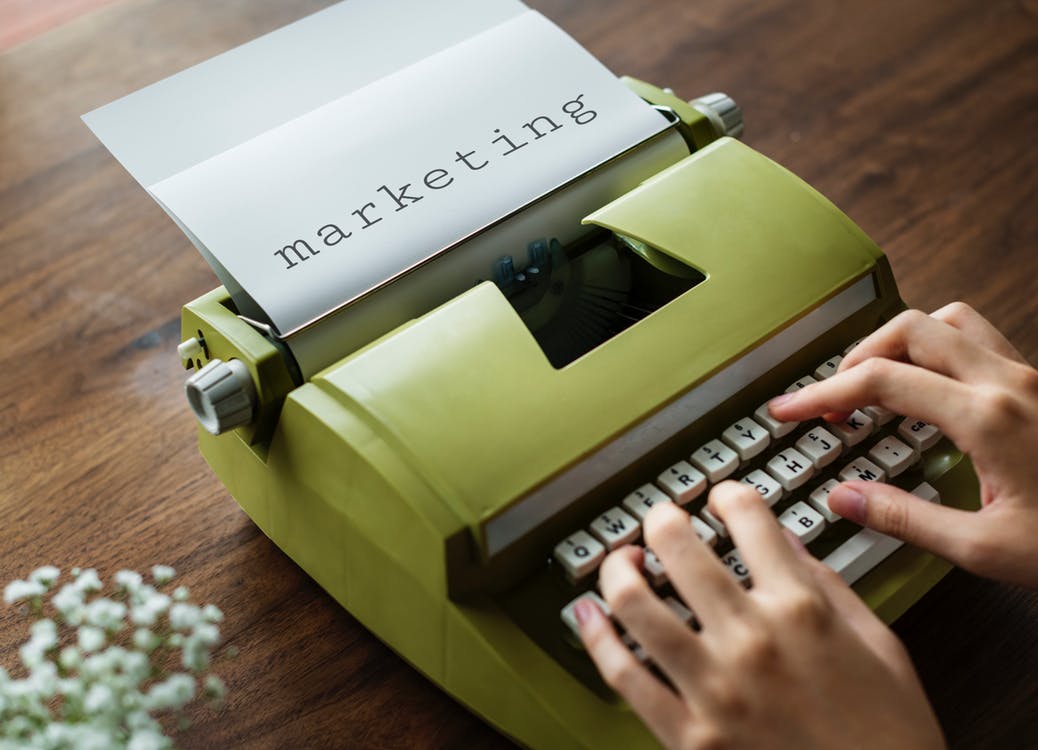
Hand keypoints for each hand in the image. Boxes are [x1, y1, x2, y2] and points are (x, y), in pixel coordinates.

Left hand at [575, 483, 944, 749]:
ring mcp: (715, 687)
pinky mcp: (690, 736)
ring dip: (617, 569)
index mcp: (802, 609)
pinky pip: (624, 674)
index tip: (721, 498)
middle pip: (677, 545)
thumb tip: (785, 542)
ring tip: (622, 562)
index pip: (748, 518)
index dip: (729, 495)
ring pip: (634, 603)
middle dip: (661, 518)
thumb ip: (827, 585)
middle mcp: (752, 639)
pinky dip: (595, 637)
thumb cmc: (889, 736)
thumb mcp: (879, 644)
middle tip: (661, 520)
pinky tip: (588, 615)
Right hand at [768, 302, 1037, 586]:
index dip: (820, 393)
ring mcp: (1029, 376)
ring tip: (877, 381)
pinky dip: (939, 350)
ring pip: (949, 321)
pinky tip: (932, 390)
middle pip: (910, 329)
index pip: (879, 380)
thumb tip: (845, 497)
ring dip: (902, 342)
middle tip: (832, 399)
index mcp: (987, 417)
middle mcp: (1008, 382)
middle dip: (857, 357)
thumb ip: (906, 518)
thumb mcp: (987, 549)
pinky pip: (980, 339)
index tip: (788, 410)